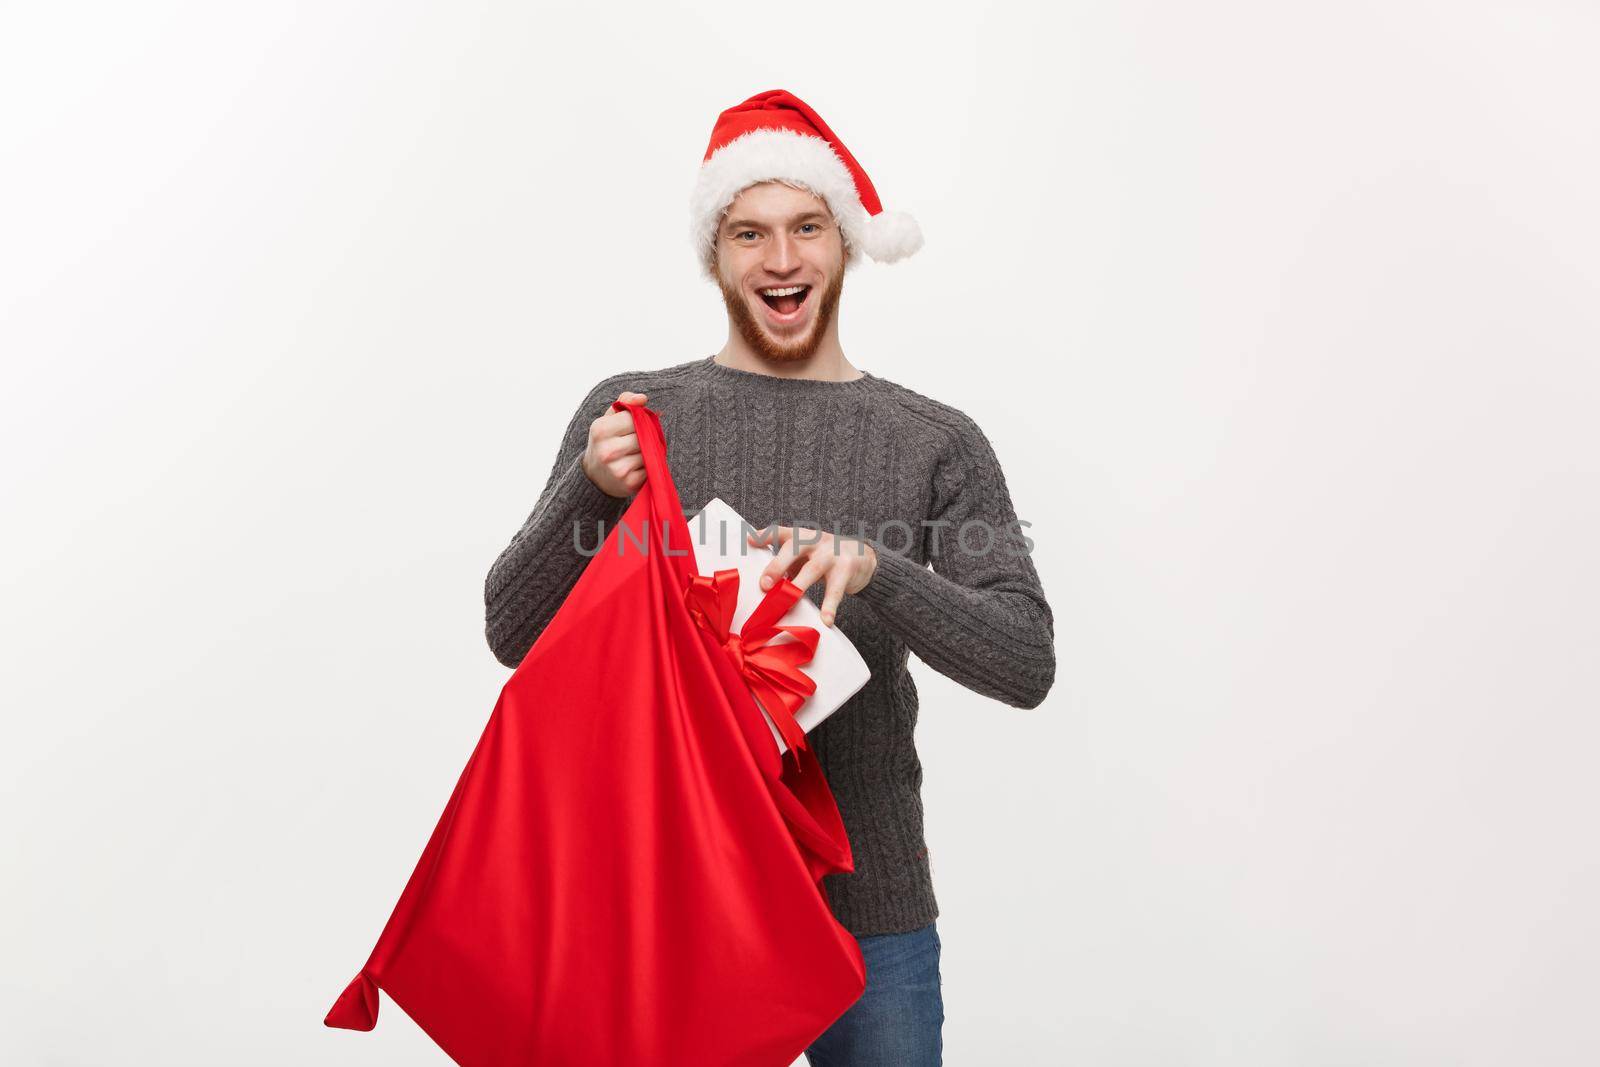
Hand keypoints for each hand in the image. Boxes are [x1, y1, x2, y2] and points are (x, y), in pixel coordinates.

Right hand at [581, 391, 648, 497]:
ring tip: (636, 453)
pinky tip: (637, 466)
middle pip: (642, 436)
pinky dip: (648, 465)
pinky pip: (651, 468)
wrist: (594, 476)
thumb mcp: (608, 419)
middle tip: (637, 440)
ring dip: (648, 451)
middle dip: (644, 436)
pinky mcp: (629, 483)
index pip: (633, 418)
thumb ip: (625, 402)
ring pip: (648, 452)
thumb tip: (642, 398)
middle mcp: (607, 451)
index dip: (638, 420)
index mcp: (600, 430)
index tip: (633, 425)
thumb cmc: (605, 442)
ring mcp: (618, 469)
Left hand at [746, 524, 877, 627]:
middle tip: (764, 584)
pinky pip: (836, 589)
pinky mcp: (847, 569)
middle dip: (778, 565)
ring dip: (799, 586)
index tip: (749, 541)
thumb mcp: (805, 555)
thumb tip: (764, 586)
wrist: (863, 557)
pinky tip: (825, 620)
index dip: (765, 535)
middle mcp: (815, 541)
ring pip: (813, 568)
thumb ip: (786, 566)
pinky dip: (830, 606)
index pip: (781, 532)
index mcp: (801, 536)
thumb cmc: (824, 557)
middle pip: (794, 548)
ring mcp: (832, 554)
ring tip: (788, 602)